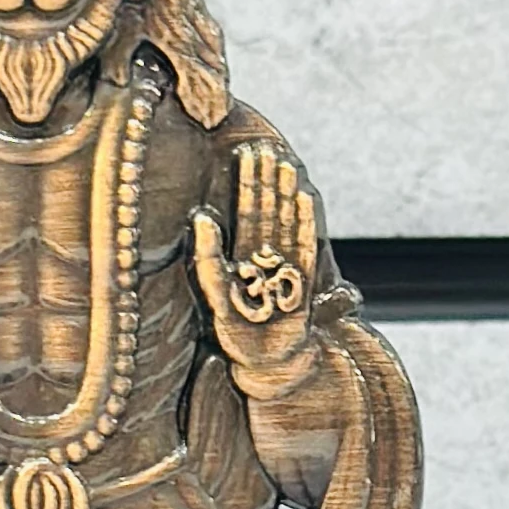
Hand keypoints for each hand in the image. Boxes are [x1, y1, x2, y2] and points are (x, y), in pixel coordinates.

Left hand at [193, 142, 318, 377]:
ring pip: (287, 219)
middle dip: (267, 179)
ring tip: (287, 163)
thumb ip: (206, 256)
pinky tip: (305, 196)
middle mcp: (266, 255)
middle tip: (267, 146)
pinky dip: (307, 220)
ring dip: (287, 192)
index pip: (246, 210)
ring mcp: (287, 263)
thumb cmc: (236, 332)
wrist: (267, 362)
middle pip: (268, 209)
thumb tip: (201, 218)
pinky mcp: (304, 277)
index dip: (247, 182)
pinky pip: (307, 243)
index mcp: (243, 255)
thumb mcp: (213, 291)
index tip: (246, 152)